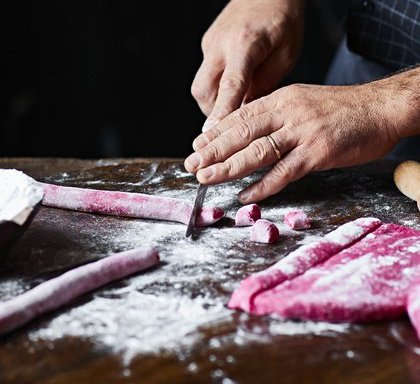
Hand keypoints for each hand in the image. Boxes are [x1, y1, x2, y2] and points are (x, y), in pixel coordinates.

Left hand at [185, 80, 404, 202]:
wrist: (380, 109)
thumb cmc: (340, 110)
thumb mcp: (302, 102)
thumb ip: (276, 116)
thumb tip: (249, 134)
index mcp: (281, 100)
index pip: (240, 116)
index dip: (215, 131)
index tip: (196, 144)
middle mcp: (288, 113)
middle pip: (242, 133)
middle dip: (213, 150)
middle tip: (191, 164)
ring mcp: (302, 132)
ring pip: (257, 151)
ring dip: (228, 167)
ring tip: (207, 178)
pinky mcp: (318, 153)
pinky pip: (284, 172)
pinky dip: (262, 185)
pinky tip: (245, 194)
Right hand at [191, 0, 303, 130]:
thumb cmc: (283, 21)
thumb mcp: (284, 57)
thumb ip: (263, 86)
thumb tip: (247, 115)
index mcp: (246, 43)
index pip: (231, 85)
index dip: (222, 112)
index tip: (214, 133)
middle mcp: (221, 43)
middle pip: (203, 90)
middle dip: (213, 113)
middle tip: (231, 123)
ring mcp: (210, 43)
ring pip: (201, 86)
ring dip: (214, 103)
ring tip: (234, 106)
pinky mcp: (207, 44)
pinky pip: (206, 75)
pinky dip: (216, 89)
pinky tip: (231, 89)